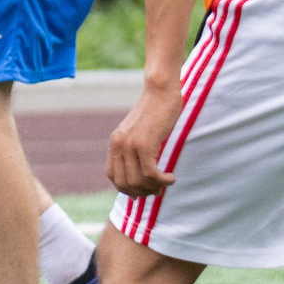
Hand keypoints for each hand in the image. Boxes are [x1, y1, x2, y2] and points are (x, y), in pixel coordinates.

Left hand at [107, 80, 182, 196]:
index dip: (127, 188)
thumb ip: (135, 148)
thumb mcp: (140, 131)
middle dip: (141, 192)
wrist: (160, 91)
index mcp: (115, 142)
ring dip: (153, 188)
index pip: (112, 176)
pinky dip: (162, 181)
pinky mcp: (144, 144)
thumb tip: (143, 171)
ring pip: (137, 181)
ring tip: (165, 183)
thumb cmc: (156, 111)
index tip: (142, 191)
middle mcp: (118, 144)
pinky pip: (150, 173)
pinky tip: (171, 178)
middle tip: (157, 190)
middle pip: (124, 183)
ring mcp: (129, 144)